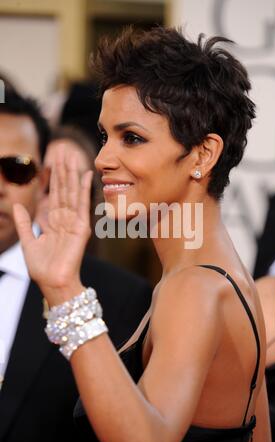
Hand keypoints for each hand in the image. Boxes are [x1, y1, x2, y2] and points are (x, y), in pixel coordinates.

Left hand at [13, 146, 92, 303]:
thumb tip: (18, 206)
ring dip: (72, 175)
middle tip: (64, 152)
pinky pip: (83, 206)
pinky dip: (84, 190)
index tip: (54, 162)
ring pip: (72, 194)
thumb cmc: (42, 269)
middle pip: (64, 191)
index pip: (54, 196)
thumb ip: (24, 224)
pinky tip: (85, 175)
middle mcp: (65, 220)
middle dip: (63, 172)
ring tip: (73, 157)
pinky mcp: (81, 228)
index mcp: (53, 223)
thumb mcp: (28, 243)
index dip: (54, 179)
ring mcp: (74, 223)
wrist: (53, 284)